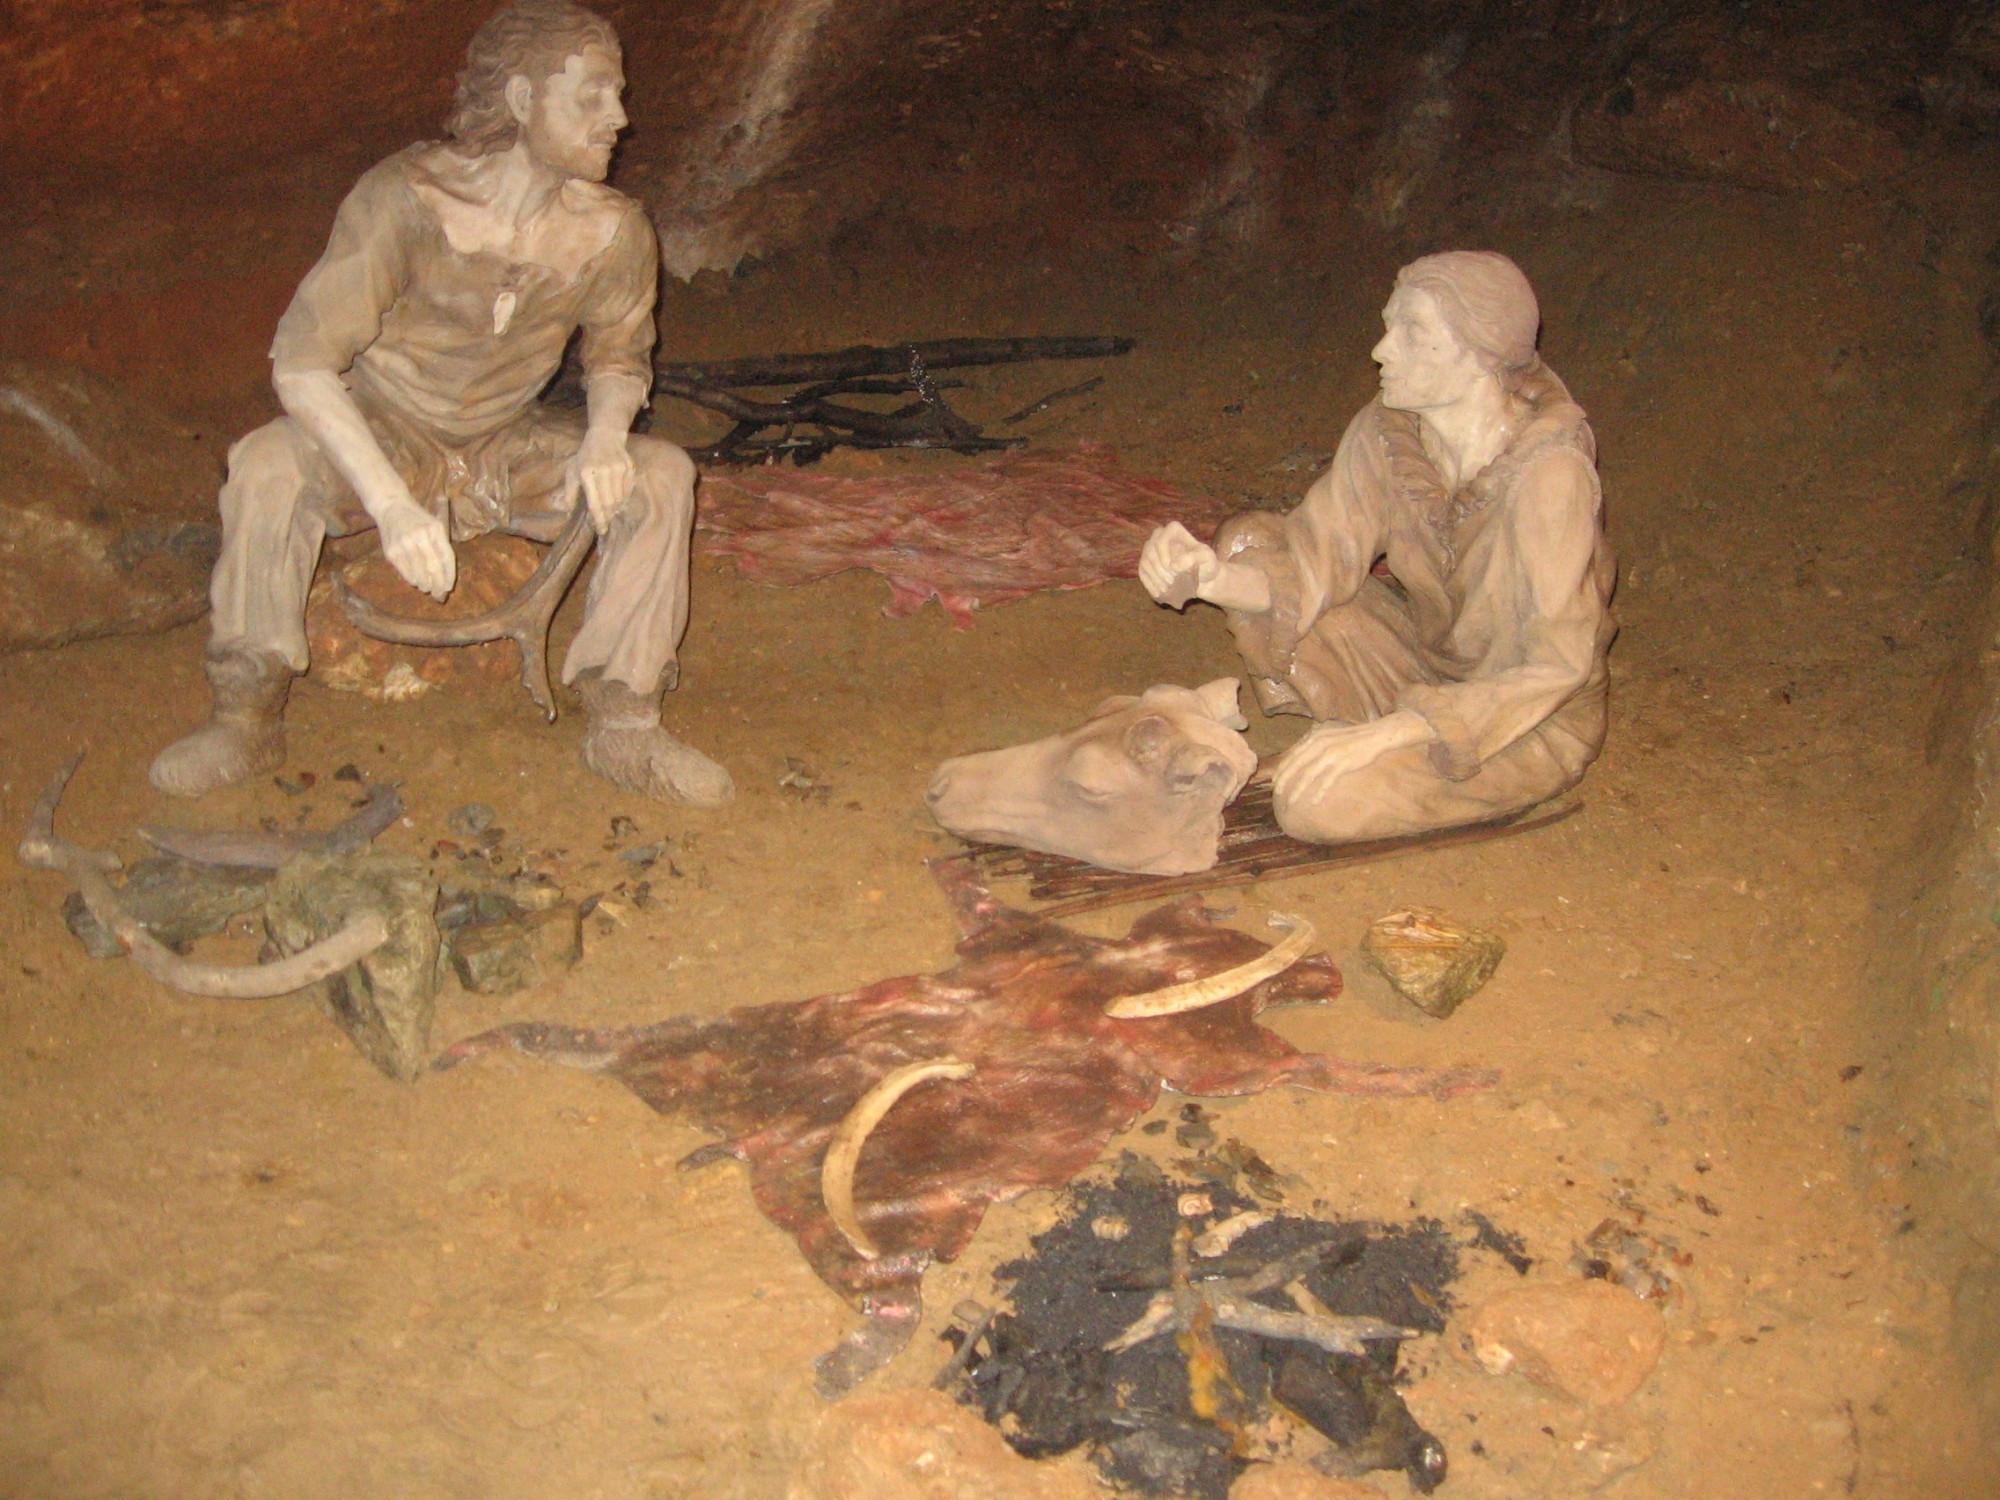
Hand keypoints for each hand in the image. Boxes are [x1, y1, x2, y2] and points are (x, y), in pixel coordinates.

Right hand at [376, 497, 455, 600]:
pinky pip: (405, 573)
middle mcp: (420, 537)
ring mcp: (404, 544)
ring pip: (419, 575)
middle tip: (438, 595)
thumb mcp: (435, 525)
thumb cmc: (418, 519)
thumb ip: (442, 546)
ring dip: (425, 586)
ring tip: (426, 588)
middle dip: (438, 586)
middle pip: (433, 569)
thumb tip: (445, 576)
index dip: (449, 576)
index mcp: (435, 529)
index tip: (448, 588)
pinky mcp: (391, 552)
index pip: (447, 558)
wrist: (391, 506)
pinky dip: (412, 580)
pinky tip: (415, 580)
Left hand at [566, 427, 635, 533]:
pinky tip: (617, 496)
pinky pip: (628, 490)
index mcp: (586, 474)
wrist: (605, 437)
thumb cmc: (585, 457)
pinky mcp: (628, 467)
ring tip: (611, 509)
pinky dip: (623, 497)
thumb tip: (569, 513)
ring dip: (616, 507)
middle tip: (606, 522)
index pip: (595, 503)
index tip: (601, 530)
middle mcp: (603, 471)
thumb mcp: (572, 472)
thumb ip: (570, 493)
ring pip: (620, 498)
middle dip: (608, 515)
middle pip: (609, 503)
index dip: (599, 519)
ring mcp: (618, 469)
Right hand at [1138, 522, 1217, 602]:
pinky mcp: (1146, 564)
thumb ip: (1194, 558)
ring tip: (1167, 589)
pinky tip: (1159, 594)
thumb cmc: (1206, 565)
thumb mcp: (1207, 559)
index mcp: (1173, 530)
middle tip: (1172, 583)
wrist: (1203, 578)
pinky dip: (1150, 585)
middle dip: (1160, 571)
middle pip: (1150, 553)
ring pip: (1145, 564)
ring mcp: (1150, 550)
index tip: (1174, 571)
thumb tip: (1174, 565)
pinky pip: (1142, 573)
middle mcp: (1158, 536)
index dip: (1164, 557)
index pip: (1160, 541)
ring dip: (1155, 579)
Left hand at [1272, 713, 1427, 808]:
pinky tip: (1312, 802)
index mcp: (1315, 738)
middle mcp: (1320, 745)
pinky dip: (1318, 792)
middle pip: (1296, 766)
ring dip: (1298, 790)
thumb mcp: (1331, 736)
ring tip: (1290, 802)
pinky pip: (1326, 781)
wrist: (1376, 735)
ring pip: (1308, 775)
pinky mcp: (1343, 764)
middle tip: (1277, 794)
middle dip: (1285, 781)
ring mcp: (1331, 754)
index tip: (1275, 782)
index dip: (1283, 770)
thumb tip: (1302, 754)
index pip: (1293, 756)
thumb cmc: (1354, 738)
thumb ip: (1316, 744)